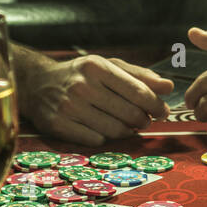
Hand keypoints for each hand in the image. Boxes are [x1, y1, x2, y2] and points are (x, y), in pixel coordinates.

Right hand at [24, 55, 172, 146]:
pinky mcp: (59, 125)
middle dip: (143, 120)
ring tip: (128, 126)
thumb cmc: (80, 74)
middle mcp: (82, 86)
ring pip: (114, 130)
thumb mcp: (108, 66)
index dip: (155, 104)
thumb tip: (169, 87)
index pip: (137, 91)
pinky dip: (106, 137)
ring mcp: (69, 107)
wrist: (37, 83)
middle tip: (145, 121)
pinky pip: (96, 140)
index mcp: (96, 67)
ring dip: (127, 131)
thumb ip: (140, 75)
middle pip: (129, 113)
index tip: (163, 111)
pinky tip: (106, 129)